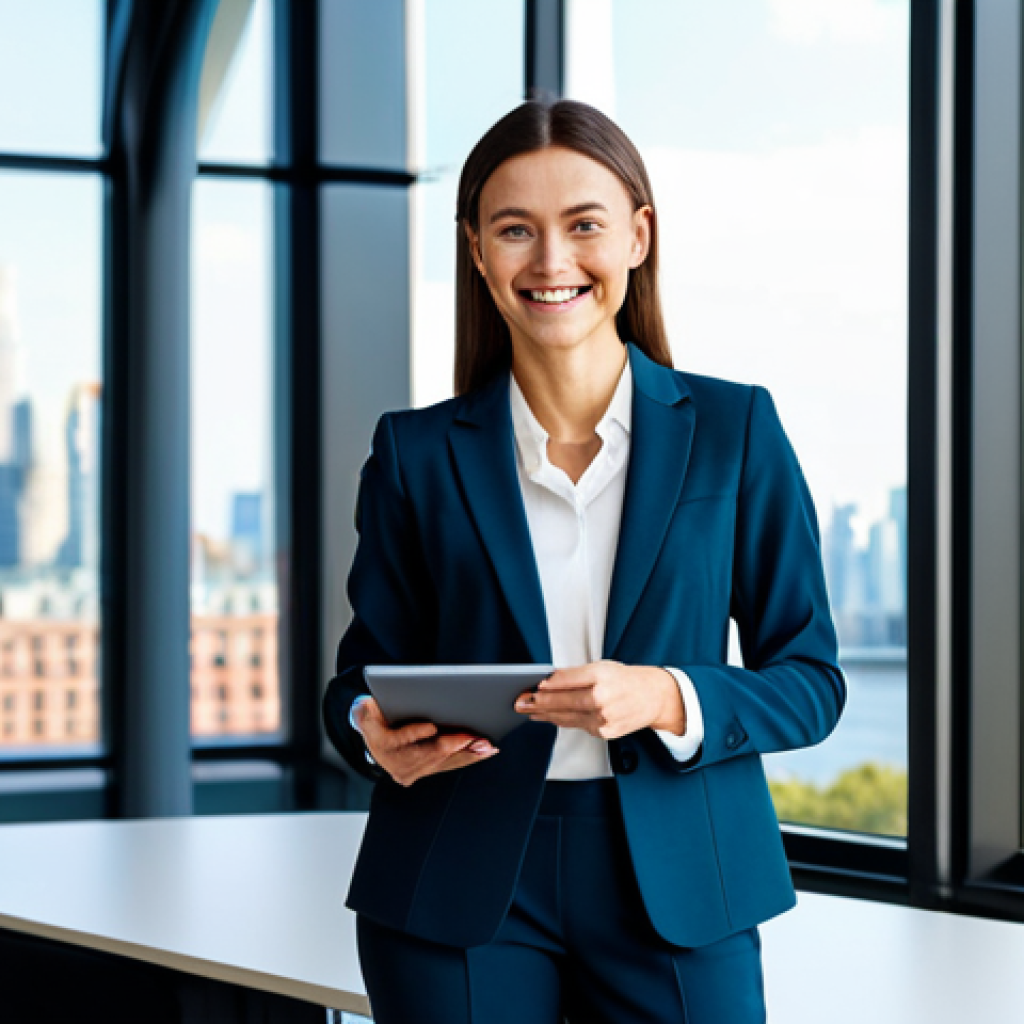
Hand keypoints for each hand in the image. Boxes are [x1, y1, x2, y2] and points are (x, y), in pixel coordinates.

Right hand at [354, 697, 497, 786]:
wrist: (373, 738)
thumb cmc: (374, 717)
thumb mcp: (365, 712)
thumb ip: (364, 711)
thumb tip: (366, 705)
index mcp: (382, 745)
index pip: (400, 740)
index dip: (416, 733)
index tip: (431, 727)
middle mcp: (397, 763)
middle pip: (429, 754)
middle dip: (454, 746)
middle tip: (476, 739)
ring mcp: (410, 772)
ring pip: (443, 763)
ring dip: (467, 754)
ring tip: (486, 746)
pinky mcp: (422, 773)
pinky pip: (448, 766)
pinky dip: (466, 758)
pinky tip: (483, 752)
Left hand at [514, 661, 685, 739]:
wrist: (653, 697)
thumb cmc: (625, 679)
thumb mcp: (602, 667)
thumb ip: (576, 675)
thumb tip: (548, 681)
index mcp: (602, 675)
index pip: (567, 679)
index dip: (547, 684)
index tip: (533, 686)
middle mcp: (603, 698)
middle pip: (564, 701)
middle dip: (539, 703)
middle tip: (521, 702)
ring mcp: (604, 718)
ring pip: (567, 717)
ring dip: (545, 714)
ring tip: (529, 711)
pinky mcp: (605, 732)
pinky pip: (578, 725)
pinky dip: (563, 721)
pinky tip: (550, 717)